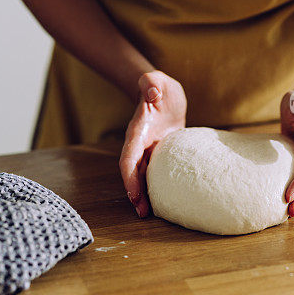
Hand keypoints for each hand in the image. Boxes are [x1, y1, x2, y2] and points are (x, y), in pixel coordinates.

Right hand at [119, 70, 186, 217]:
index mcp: (137, 131)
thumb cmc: (159, 86)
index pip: (128, 157)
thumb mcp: (157, 80)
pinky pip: (156, 173)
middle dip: (135, 193)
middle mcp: (139, 144)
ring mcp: (149, 150)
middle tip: (142, 213)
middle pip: (133, 173)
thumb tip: (152, 93)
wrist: (161, 92)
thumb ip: (152, 82)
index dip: (129, 176)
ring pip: (143, 176)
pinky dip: (157, 187)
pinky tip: (165, 200)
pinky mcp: (159, 154)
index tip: (133, 194)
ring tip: (149, 214)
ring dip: (144, 195)